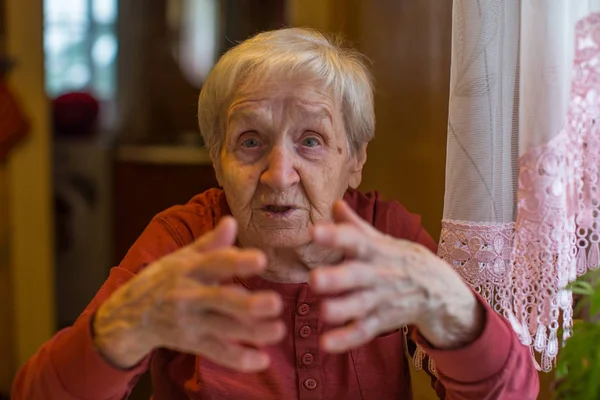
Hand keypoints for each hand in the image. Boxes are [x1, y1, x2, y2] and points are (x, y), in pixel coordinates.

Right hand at [93, 217, 284, 371]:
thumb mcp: (181, 258)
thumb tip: (232, 221)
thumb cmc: (162, 281)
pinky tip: (262, 360)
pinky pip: (216, 353)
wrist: (128, 316)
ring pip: (223, 328)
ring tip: (278, 330)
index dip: (237, 261)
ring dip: (252, 332)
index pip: (215, 263)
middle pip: (220, 300)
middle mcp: (189, 296)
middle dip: (247, 304)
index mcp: (189, 269)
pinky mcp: (191, 343)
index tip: (261, 259)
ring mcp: (189, 322)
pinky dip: (239, 359)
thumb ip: (211, 243)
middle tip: (275, 303)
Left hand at [309, 201, 482, 352]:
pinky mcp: (382, 320)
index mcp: (374, 250)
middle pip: (356, 275)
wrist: (438, 289)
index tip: (314, 232)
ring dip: (342, 309)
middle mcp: (377, 273)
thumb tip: (334, 203)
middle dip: (337, 278)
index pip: (354, 240)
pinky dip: (347, 339)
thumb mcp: (381, 240)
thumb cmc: (399, 259)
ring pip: (361, 305)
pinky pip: (364, 331)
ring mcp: (381, 298)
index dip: (335, 236)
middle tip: (314, 279)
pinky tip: (326, 344)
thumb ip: (354, 226)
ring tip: (323, 312)